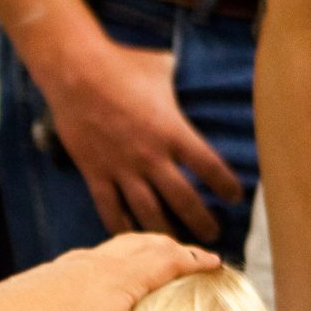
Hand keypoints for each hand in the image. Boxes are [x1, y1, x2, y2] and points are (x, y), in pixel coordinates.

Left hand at [0, 234, 221, 310]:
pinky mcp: (43, 280)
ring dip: (135, 252)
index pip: (169, 258)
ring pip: (110, 251)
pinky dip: (105, 266)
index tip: (214, 261)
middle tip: (185, 255)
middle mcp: (96, 262)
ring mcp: (66, 268)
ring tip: (144, 263)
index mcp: (123, 275)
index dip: (195, 259)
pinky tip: (94, 283)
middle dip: (168, 247)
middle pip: (140, 244)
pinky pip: (84, 264)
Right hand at [23, 16, 245, 242]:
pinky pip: (110, 209)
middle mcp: (151, 156)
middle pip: (184, 200)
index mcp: (173, 130)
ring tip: (179, 245)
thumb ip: (179, 79)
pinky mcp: (96, 173)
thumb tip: (192, 70)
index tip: (235, 198)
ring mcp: (122, 168)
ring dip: (167, 232)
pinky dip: (122, 227)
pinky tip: (132, 239)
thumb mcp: (162, 68)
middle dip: (202, 221)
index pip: (210, 167)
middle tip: (214, 234)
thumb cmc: (122, 64)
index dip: (227, 186)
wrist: (76, 71)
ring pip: (149, 212)